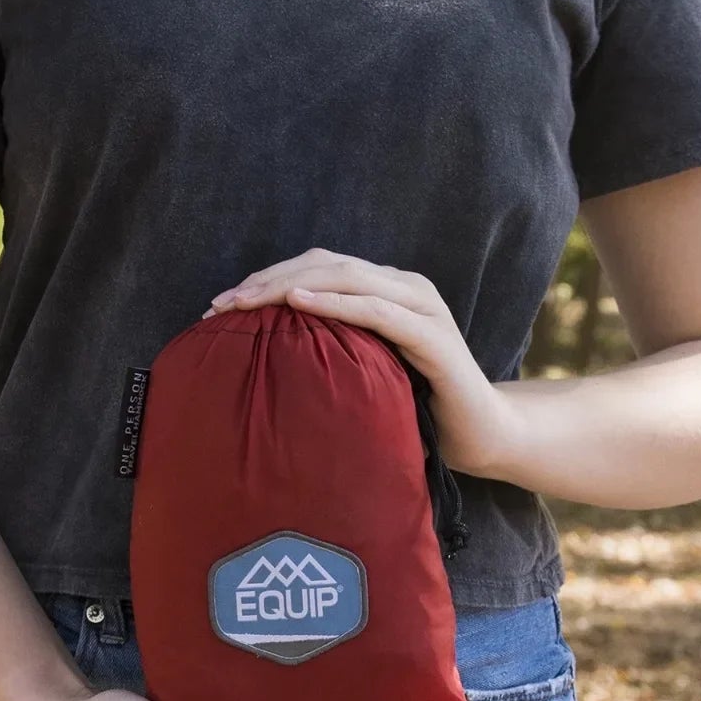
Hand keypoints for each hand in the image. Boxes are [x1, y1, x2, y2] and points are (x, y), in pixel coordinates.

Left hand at [208, 248, 502, 475]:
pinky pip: (378, 311)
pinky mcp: (433, 336)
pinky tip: (299, 304)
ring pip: (347, 277)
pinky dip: (336, 303)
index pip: (317, 268)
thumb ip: (331, 352)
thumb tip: (265, 359)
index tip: (218, 305)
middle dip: (267, 280)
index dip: (267, 278)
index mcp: (386, 289)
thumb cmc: (418, 407)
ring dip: (290, 286)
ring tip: (247, 302)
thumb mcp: (364, 372)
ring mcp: (422, 307)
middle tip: (220, 304)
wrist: (482, 435)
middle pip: (324, 265)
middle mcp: (404, 287)